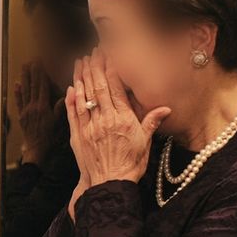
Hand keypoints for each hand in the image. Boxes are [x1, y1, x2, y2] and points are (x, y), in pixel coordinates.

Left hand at [13, 59, 58, 163]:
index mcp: (43, 106)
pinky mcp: (21, 116)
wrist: (36, 149)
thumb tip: (65, 94)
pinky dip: (17, 92)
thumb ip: (60, 108)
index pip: (42, 86)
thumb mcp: (58, 123)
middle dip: (33, 72)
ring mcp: (26, 110)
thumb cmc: (50, 137)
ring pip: (25, 91)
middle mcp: (33, 106)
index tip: (41, 63)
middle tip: (32, 60)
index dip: (41, 73)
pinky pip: (19, 102)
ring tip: (24, 67)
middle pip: (32, 86)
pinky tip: (17, 84)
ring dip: (24, 78)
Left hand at [66, 49, 169, 196]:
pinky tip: (71, 86)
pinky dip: (71, 99)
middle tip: (93, 52)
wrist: (109, 184)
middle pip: (98, 87)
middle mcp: (104, 119)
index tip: (108, 54)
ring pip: (83, 96)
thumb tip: (165, 108)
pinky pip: (73, 113)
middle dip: (95, 67)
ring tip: (80, 62)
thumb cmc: (130, 165)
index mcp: (122, 119)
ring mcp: (89, 126)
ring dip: (81, 77)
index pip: (115, 87)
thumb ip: (151, 122)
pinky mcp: (77, 135)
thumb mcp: (145, 143)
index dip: (110, 68)